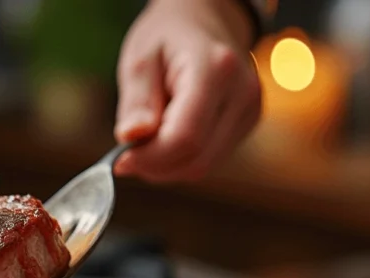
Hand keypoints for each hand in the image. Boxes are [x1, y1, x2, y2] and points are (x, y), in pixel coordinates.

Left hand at [114, 0, 261, 181]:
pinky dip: (181, 160)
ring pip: (203, 166)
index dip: (149, 158)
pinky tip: (166, 138)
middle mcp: (242, 93)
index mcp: (215, 70)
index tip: (119, 159)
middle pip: (195, 159)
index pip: (185, 137)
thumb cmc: (167, 36)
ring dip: (166, 167)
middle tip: (127, 152)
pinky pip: (209, 159)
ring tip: (146, 141)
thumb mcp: (140, 58)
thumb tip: (130, 138)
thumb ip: (136, 101)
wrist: (205, 19)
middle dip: (154, 166)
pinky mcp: (247, 123)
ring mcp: (250, 110)